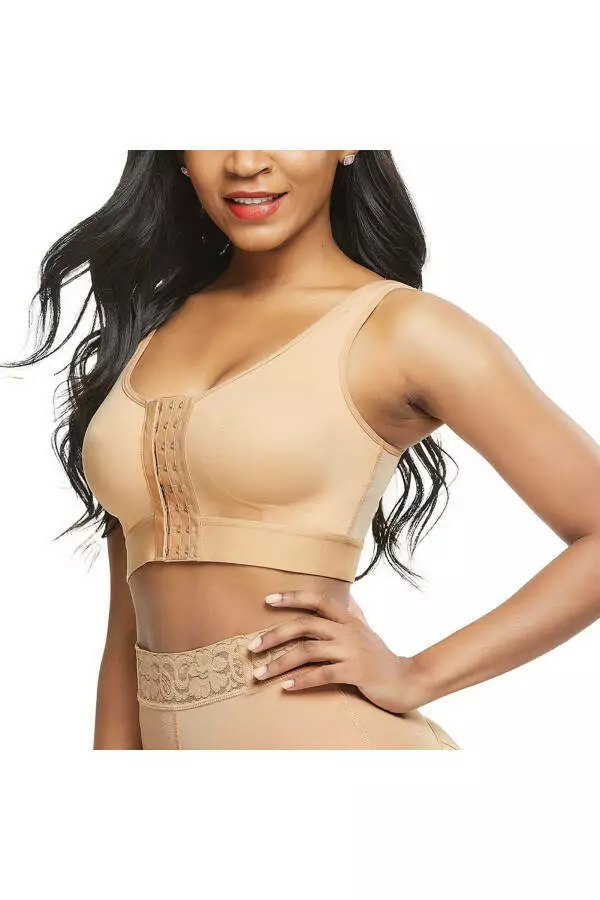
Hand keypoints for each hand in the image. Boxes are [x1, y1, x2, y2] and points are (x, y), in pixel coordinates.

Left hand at [246, 589, 425, 714]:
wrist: (408, 681)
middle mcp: (348, 631)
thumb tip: (344, 597)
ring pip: (307, 651)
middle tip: (251, 647)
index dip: (292, 597)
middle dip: (274, 634)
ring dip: (279, 663)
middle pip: (304, 625)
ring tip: (260, 673)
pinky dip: (301, 680)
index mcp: (349, 619)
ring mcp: (352, 651)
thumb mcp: (366, 632)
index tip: (267, 599)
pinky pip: (321, 674)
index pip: (318, 600)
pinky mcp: (355, 672)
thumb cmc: (382, 658)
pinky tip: (286, 687)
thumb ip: (352, 615)